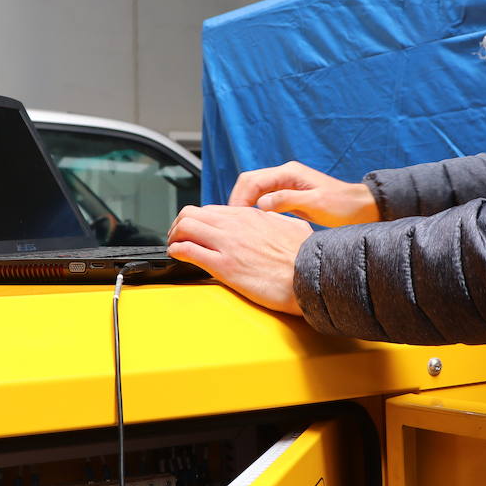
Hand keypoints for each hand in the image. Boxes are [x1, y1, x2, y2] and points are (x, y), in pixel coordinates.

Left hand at [167, 204, 311, 314]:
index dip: (199, 220)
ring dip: (174, 236)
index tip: (196, 230)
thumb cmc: (306, 257)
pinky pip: (188, 251)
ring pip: (185, 227)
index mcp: (251, 215)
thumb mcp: (295, 227)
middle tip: (177, 237)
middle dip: (179, 225)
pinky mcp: (224, 266)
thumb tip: (278, 221)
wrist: (311, 276)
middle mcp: (235, 225)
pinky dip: (177, 251)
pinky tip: (176, 255)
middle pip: (192, 213)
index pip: (212, 209)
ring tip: (174, 246)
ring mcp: (228, 244)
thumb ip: (281, 220)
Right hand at [228, 161, 378, 226]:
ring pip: (255, 192)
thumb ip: (288, 200)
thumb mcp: (315, 203)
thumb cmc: (342, 205)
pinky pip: (264, 199)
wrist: (360, 208)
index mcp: (288, 173)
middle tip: (231, 223)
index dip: (239, 198)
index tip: (234, 217)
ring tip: (239, 225)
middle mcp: (284, 175)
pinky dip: (255, 209)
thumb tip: (261, 203)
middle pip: (249, 183)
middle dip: (237, 200)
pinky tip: (254, 224)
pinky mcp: (289, 196)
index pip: (252, 180)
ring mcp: (286, 185)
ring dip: (245, 205)